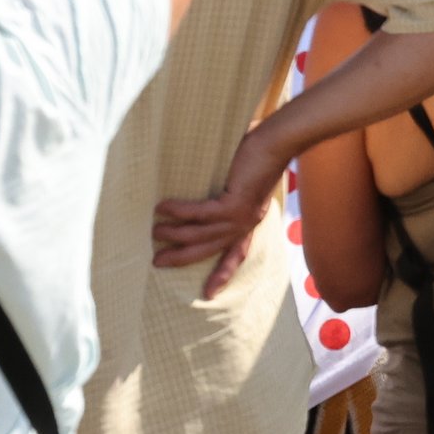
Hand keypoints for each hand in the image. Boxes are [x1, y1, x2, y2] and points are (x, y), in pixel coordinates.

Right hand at [151, 128, 289, 295]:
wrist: (279, 140)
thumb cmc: (262, 152)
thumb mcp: (247, 179)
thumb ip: (231, 189)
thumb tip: (212, 184)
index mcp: (251, 220)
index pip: (237, 253)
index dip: (223, 273)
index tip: (209, 293)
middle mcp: (247, 223)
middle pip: (210, 249)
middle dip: (182, 258)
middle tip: (157, 262)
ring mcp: (241, 216)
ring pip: (201, 234)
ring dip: (175, 234)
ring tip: (154, 232)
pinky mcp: (235, 204)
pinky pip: (200, 214)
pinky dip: (179, 212)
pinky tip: (162, 208)